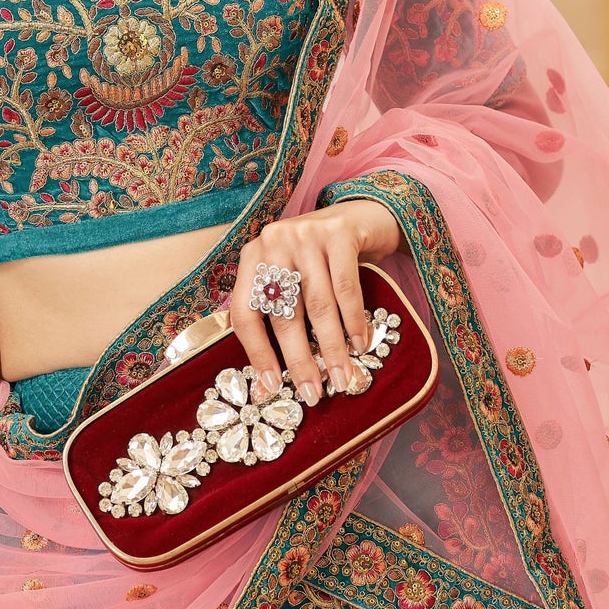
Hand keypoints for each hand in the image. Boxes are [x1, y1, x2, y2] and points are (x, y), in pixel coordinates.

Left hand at [229, 199, 399, 404]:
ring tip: (342, 378)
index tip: (274, 384)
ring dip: (331, 349)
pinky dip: (354, 322)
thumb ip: (281, 317)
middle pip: (282, 313)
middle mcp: (273, 242)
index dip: (257, 352)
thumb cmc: (322, 259)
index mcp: (253, 257)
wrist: (363, 215)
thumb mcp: (293, 279)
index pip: (245, 312)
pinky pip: (346, 288)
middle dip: (299, 359)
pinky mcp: (338, 232)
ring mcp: (305, 234)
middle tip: (313, 393)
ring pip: (318, 305)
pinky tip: (360, 344)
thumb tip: (273, 382)